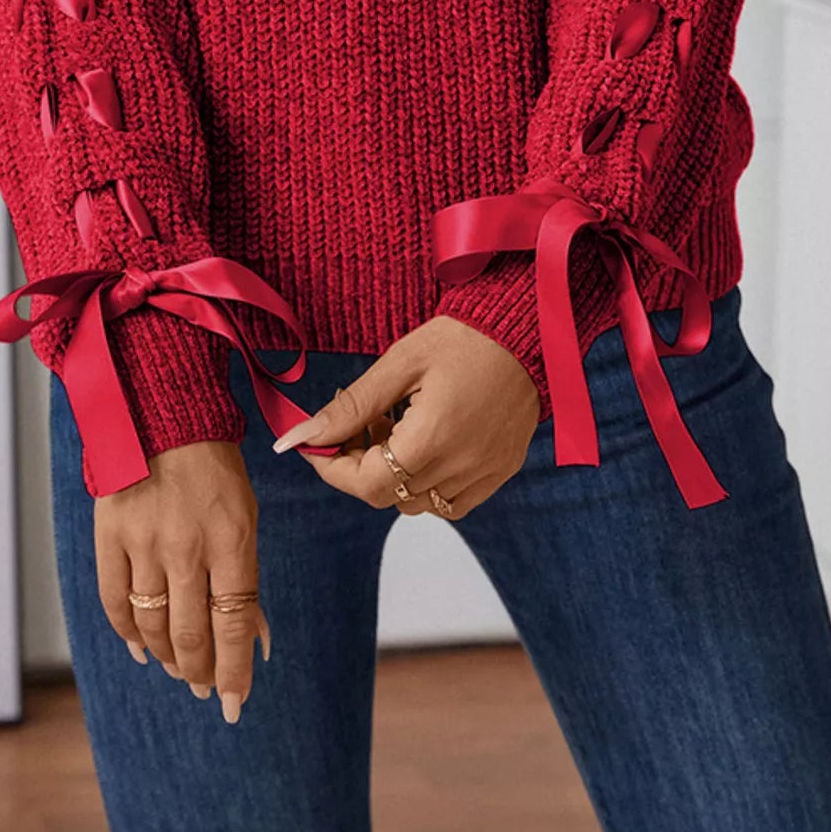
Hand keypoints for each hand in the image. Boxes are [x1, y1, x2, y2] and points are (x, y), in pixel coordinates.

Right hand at [94, 440, 270, 724]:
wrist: (163, 415)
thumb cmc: (214, 469)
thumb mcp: (245, 516)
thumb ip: (245, 577)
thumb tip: (255, 638)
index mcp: (232, 540)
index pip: (234, 624)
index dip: (234, 671)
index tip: (233, 702)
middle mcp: (187, 546)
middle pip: (191, 634)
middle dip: (199, 672)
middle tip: (202, 687)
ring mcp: (144, 542)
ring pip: (152, 626)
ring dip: (166, 657)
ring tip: (178, 668)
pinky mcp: (109, 535)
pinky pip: (115, 602)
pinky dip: (128, 633)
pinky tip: (141, 647)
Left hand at [272, 317, 539, 517]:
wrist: (531, 328)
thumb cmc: (464, 337)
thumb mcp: (400, 363)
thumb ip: (351, 406)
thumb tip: (299, 436)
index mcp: (433, 438)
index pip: (366, 485)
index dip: (333, 468)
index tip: (317, 442)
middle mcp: (462, 466)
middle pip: (389, 496)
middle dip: (359, 466)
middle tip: (355, 423)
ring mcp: (486, 472)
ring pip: (419, 503)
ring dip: (394, 475)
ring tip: (393, 426)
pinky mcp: (502, 470)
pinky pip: (453, 501)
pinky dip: (428, 483)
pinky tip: (425, 442)